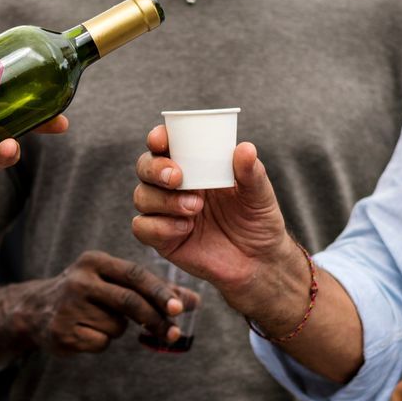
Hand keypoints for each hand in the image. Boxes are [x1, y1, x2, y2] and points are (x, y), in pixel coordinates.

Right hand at [11, 250, 186, 355]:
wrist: (35, 311)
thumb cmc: (88, 293)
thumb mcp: (115, 282)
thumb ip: (154, 290)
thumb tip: (194, 301)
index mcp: (94, 262)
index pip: (135, 275)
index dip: (160, 292)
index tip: (180, 308)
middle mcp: (79, 280)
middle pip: (129, 302)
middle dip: (155, 320)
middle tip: (173, 334)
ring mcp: (68, 307)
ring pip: (116, 326)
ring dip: (118, 330)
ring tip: (98, 320)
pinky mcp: (61, 332)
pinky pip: (100, 343)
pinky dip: (101, 342)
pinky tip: (85, 332)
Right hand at [131, 127, 295, 304]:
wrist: (259, 261)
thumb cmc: (258, 220)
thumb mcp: (259, 193)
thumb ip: (251, 172)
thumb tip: (245, 148)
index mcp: (194, 166)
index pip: (166, 146)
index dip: (157, 138)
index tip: (161, 140)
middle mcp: (174, 187)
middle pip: (144, 167)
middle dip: (155, 169)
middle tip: (178, 177)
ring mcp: (166, 213)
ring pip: (141, 196)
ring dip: (164, 200)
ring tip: (195, 208)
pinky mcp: (163, 240)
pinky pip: (142, 228)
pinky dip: (160, 226)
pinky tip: (185, 228)